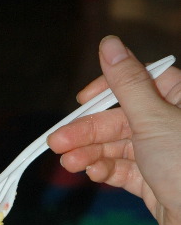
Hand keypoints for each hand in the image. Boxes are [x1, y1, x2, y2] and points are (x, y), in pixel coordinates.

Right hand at [47, 36, 180, 224]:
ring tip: (68, 164)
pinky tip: (92, 173)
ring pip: (118, 146)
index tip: (82, 100)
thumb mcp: (153, 118)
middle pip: (120, 118)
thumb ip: (127, 82)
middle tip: (56, 143)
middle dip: (88, 131)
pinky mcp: (153, 181)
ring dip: (90, 153)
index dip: (107, 89)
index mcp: (178, 98)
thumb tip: (109, 43)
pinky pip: (123, 170)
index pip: (137, 82)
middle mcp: (170, 122)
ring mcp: (161, 154)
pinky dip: (105, 170)